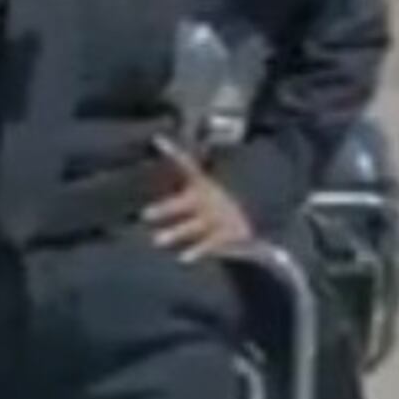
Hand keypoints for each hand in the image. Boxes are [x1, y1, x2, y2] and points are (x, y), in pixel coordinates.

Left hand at [144, 138, 256, 260]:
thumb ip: (181, 177)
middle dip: (166, 208)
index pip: (186, 165)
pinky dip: (198, 251)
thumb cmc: (215, 206)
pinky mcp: (228, 235)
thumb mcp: (201, 189)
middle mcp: (209, 200)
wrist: (253, 227)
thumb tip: (155, 156)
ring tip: (156, 240)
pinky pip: (210, 244)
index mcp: (202, 185)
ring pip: (194, 226)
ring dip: (176, 233)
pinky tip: (184, 258)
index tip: (158, 140)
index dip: (173, 152)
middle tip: (145, 214)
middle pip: (185, 203)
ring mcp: (218, 218)